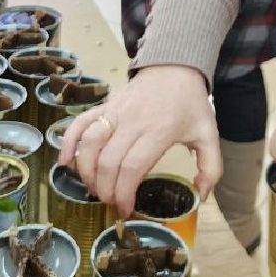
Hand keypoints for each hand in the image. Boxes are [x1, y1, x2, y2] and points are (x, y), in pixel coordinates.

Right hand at [59, 65, 217, 215]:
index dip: (123, 193)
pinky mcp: (104, 106)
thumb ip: (211, 168)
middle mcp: (132, 122)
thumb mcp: (210, 134)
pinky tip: (64, 163)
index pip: (132, 167)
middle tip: (111, 203)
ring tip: (94, 189)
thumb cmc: (191, 104)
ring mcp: (115, 112)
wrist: (175, 66)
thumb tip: (200, 197)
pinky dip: (67, 142)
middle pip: (108, 161)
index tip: (125, 210)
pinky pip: (80, 123)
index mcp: (159, 131)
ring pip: (90, 144)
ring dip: (86, 172)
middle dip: (105, 190)